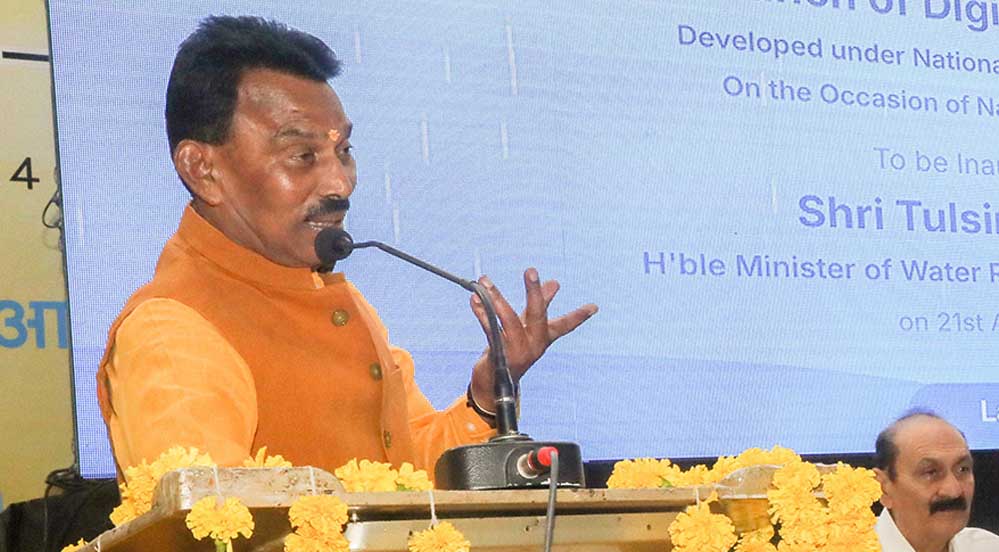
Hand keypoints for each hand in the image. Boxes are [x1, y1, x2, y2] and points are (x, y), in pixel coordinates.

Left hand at [467, 267, 596, 413]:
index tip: (594, 307)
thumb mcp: (528, 325)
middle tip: (531, 270)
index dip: (579, 316)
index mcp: (543, 337)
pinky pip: (490, 329)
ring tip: (485, 280)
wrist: (494, 382)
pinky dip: (481, 312)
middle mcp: (534, 345)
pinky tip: (474, 298)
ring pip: (508, 320)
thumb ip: (540, 304)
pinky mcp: (499, 355)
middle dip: (534, 292)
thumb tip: (555, 283)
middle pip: (537, 315)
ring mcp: (517, 351)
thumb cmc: (512, 348)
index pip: (565, 325)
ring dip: (496, 298)